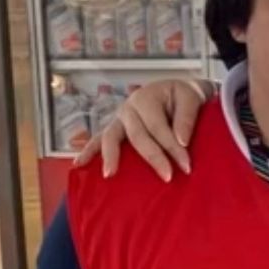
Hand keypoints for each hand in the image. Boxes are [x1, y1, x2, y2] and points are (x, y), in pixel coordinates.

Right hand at [74, 79, 211, 181]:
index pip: (158, 127)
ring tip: (109, 175)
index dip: (173, 147)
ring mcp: (118, 119)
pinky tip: (78, 164)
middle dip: (153, 157)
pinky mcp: (115, 129)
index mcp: (145, 98)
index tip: (187, 166)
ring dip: (110, 156)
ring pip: (110, 138)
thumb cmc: (182, 96)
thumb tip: (181, 141)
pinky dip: (89, 151)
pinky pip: (99, 140)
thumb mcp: (190, 98)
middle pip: (137, 136)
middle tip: (168, 176)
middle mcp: (128, 108)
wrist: (175, 92)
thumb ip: (186, 118)